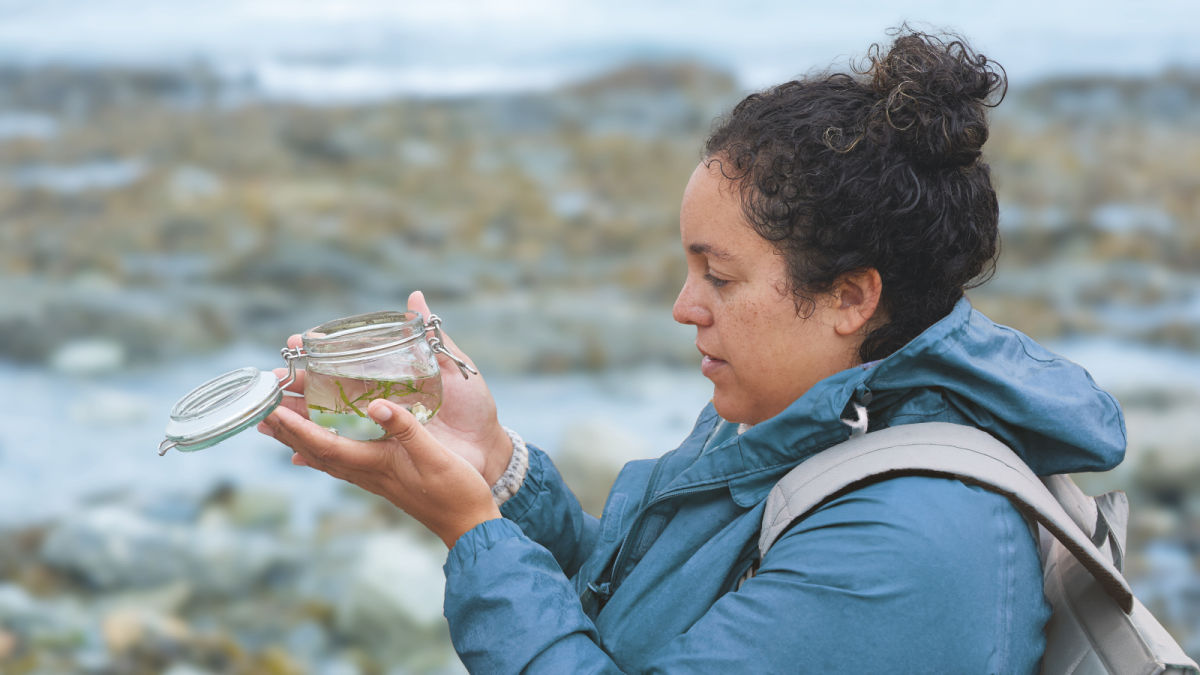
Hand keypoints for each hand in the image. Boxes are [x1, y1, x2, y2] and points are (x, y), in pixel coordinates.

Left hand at [259, 399, 500, 547]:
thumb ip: (407, 428)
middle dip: (286, 431)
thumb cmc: (455, 491)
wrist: (469, 523)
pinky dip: (321, 449)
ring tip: (275, 424)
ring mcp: (373, 477)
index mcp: (374, 464)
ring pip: (325, 456)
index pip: (325, 444)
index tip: (270, 410)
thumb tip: (376, 405)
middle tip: (258, 409)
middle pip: (315, 451)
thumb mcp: (434, 454)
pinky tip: (314, 449)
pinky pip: (341, 461)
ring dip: (298, 439)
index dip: (296, 427)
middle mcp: (367, 472)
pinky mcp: (383, 477)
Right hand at [270, 290, 513, 484]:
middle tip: (268, 380)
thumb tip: (415, 297)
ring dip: (294, 421)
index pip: (343, 364)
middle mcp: (375, 407)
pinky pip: (344, 458)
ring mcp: (376, 434)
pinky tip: (295, 454)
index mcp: (387, 382)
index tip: (296, 340)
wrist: (489, 450)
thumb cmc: (473, 408)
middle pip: (323, 395)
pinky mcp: (383, 459)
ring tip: (268, 416)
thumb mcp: (455, 369)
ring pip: (324, 426)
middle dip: (293, 387)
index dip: (318, 353)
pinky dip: (317, 456)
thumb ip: (432, 337)